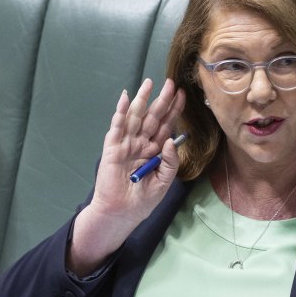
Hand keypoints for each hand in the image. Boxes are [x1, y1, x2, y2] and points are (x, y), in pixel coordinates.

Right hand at [67, 78, 184, 275]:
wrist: (122, 213)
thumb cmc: (143, 200)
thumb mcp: (164, 181)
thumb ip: (170, 161)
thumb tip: (171, 139)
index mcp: (155, 150)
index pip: (167, 125)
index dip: (174, 110)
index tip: (183, 95)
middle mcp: (141, 143)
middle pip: (154, 117)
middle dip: (162, 100)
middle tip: (171, 83)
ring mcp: (126, 143)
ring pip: (136, 117)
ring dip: (142, 100)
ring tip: (149, 83)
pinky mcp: (112, 148)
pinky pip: (117, 127)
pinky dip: (120, 112)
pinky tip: (125, 98)